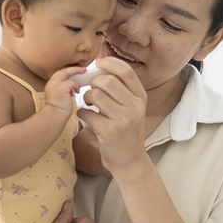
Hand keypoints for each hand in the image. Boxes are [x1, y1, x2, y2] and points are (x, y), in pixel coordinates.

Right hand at [43, 66, 85, 116]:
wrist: (55, 116)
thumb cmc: (59, 110)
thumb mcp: (60, 96)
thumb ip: (65, 89)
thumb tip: (73, 86)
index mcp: (51, 84)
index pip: (60, 73)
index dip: (69, 71)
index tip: (76, 71)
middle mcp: (52, 82)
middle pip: (63, 70)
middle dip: (74, 69)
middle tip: (83, 69)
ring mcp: (55, 84)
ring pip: (68, 73)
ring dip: (76, 78)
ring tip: (80, 83)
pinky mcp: (61, 87)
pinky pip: (72, 82)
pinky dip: (77, 85)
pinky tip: (77, 92)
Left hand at [77, 56, 148, 174]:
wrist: (130, 159)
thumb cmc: (127, 130)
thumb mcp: (133, 107)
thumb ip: (122, 88)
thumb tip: (101, 66)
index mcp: (140, 97)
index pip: (125, 71)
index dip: (108, 63)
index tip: (98, 64)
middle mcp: (134, 107)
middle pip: (107, 81)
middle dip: (93, 82)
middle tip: (92, 90)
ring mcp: (122, 119)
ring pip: (96, 95)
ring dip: (86, 97)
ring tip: (88, 103)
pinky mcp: (108, 131)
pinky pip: (87, 113)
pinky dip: (82, 113)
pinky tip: (86, 116)